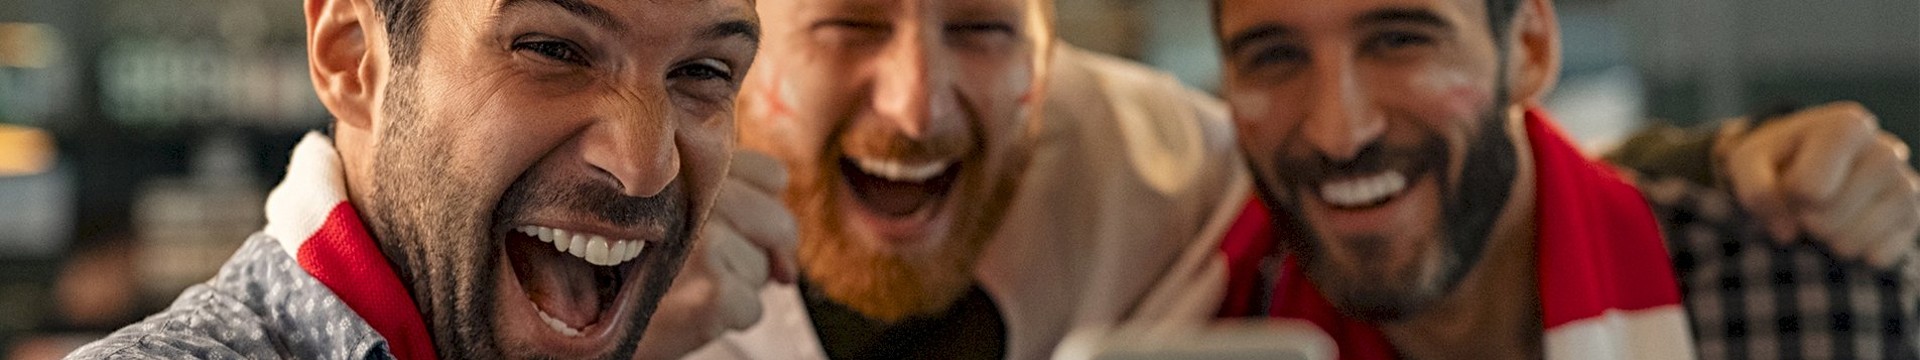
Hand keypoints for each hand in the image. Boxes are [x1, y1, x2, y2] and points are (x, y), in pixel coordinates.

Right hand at [633, 150, 798, 358]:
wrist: (577, 320)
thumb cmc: (618, 262)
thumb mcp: (660, 206)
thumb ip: (723, 201)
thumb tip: (787, 267)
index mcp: (685, 166)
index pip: (771, 176)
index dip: (762, 209)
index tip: (741, 232)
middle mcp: (694, 198)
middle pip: (778, 224)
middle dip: (761, 254)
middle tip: (721, 273)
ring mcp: (706, 244)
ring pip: (763, 268)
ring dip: (736, 286)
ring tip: (685, 287)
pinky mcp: (713, 293)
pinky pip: (753, 308)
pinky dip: (727, 319)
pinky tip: (686, 311)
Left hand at [1721, 101, 1919, 267]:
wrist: (1811, 166)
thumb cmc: (1778, 159)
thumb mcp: (1749, 162)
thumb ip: (1755, 190)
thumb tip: (1787, 232)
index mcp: (1847, 125)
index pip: (1811, 189)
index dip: (1790, 196)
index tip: (1790, 185)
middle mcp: (1886, 150)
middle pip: (1831, 215)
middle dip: (1806, 219)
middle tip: (1805, 207)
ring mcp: (1906, 185)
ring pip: (1855, 240)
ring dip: (1826, 240)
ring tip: (1824, 220)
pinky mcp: (1914, 217)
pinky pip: (1879, 256)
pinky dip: (1852, 254)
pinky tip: (1848, 232)